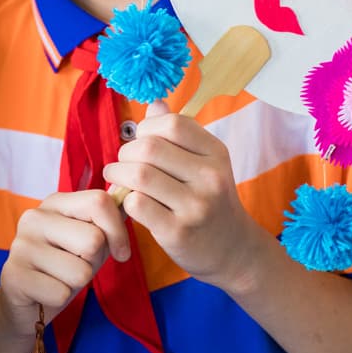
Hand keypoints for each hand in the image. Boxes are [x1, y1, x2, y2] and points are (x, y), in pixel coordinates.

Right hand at [0, 190, 130, 335]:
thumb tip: (133, 199)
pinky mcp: (14, 275)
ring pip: (79, 271)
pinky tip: (46, 291)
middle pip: (93, 239)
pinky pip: (61, 293)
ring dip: (76, 282)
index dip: (118, 230)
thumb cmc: (63, 266)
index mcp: (54, 203)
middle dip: (93, 261)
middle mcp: (34, 217)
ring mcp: (21, 245)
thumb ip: (108, 221)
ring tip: (59, 278)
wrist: (26, 300)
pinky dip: (60, 298)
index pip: (99, 201)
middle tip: (76, 265)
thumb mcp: (89, 241)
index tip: (121, 251)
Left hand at [103, 101, 263, 291]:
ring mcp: (196, 206)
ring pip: (139, 175)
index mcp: (216, 153)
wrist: (234, 251)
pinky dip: (124, 201)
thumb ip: (178, 133)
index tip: (141, 141)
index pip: (172, 123)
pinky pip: (137, 205)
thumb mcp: (205, 163)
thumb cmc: (210, 200)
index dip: (146, 128)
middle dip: (126, 153)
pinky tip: (127, 203)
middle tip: (123, 163)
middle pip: (149, 148)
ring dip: (118, 175)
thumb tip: (155, 102)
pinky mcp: (178, 232)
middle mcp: (210, 177)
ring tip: (117, 179)